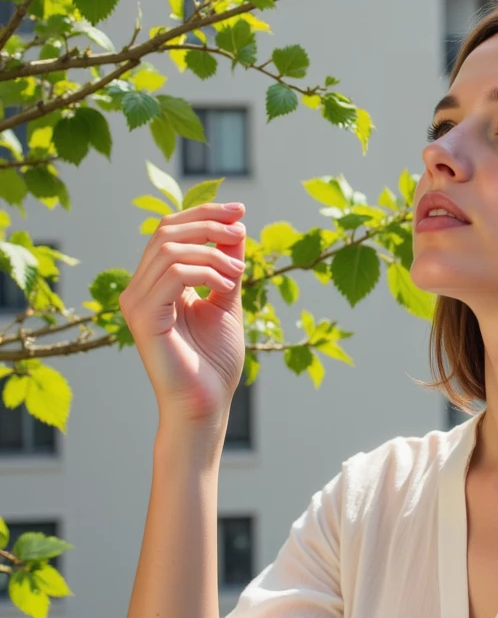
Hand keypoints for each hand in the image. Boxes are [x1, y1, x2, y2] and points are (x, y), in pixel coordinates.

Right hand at [118, 201, 247, 428]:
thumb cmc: (214, 363)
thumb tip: (236, 229)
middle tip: (241, 232)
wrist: (206, 405)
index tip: (240, 211)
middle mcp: (139, 289)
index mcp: (156, 283)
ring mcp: (136, 302)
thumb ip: (227, 267)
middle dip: (208, 223)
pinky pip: (174, 274)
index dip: (204, 213)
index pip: (171, 230)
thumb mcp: (227, 302)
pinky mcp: (143, 317)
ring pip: (170, 249)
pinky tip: (227, 286)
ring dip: (212, 252)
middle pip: (166, 231)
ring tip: (238, 272)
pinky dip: (205, 272)